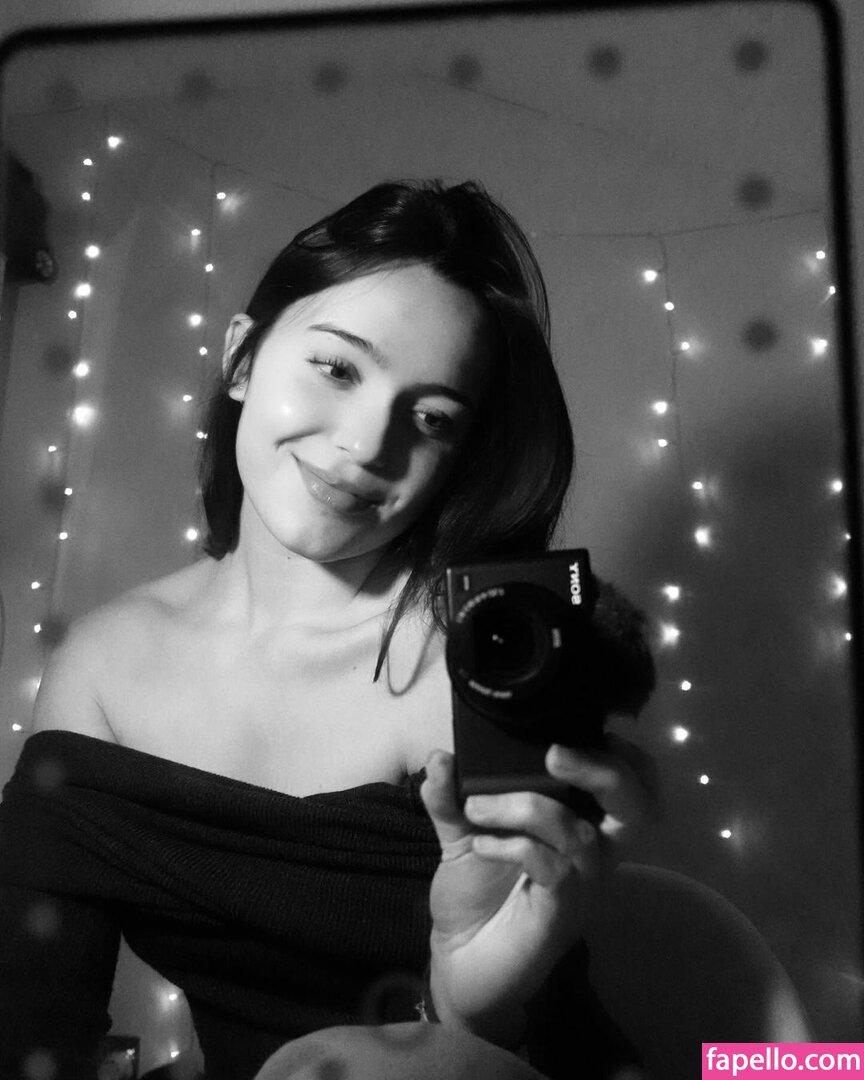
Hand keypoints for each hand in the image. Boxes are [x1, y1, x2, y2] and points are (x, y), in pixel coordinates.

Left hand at [419, 737, 656, 1046]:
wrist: (457, 961)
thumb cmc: (474, 894)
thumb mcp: (460, 833)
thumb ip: (451, 795)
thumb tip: (441, 755)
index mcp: (583, 828)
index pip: (634, 789)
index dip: (625, 757)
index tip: (586, 730)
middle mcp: (594, 857)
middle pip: (638, 809)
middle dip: (604, 771)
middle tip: (553, 753)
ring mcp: (581, 888)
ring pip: (580, 833)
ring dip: (525, 806)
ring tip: (476, 808)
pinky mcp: (559, 917)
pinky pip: (554, 869)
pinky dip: (515, 845)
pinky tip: (480, 844)